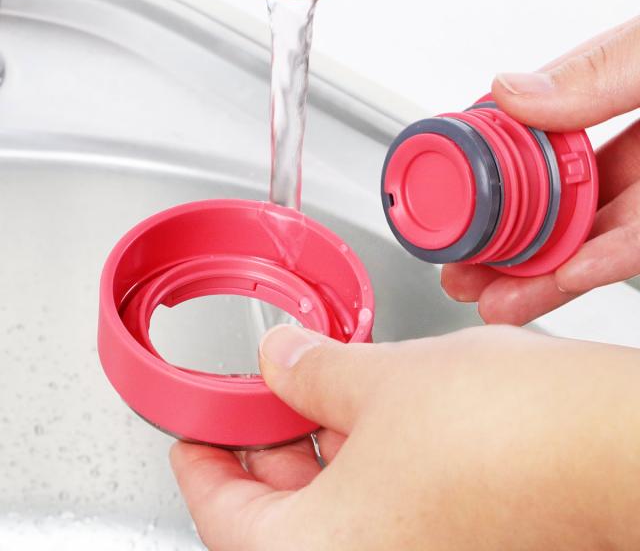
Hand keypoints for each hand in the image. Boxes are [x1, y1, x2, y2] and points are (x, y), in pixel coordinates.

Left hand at [171, 325, 639, 549]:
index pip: (222, 520)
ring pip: (334, 513)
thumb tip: (279, 358)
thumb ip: (310, 371)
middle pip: (279, 520)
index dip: (202, 465)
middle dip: (264, 452)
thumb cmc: (505, 430)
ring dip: (315, 453)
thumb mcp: (376, 380)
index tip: (195, 434)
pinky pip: (381, 510)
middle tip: (257, 401)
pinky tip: (366, 415)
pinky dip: (361, 465)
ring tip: (310, 394)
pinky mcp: (456, 541)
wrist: (613, 445)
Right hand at [442, 16, 639, 324]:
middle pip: (551, 205)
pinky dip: (594, 268)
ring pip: (584, 239)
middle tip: (458, 272)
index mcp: (610, 96)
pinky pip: (635, 251)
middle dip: (500, 245)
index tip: (454, 205)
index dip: (489, 177)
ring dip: (534, 275)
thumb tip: (509, 90)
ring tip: (489, 302)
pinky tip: (555, 285)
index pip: (533, 140)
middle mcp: (630, 149)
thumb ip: (591, 70)